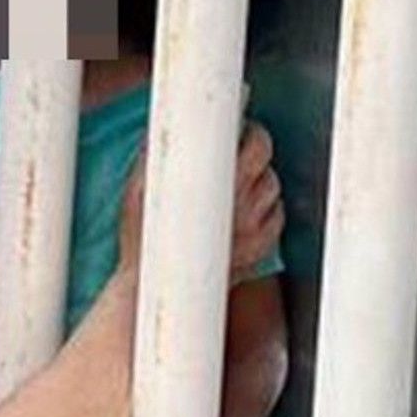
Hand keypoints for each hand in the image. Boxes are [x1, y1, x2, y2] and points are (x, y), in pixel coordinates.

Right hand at [112, 123, 280, 282]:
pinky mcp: (258, 252)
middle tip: (240, 149)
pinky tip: (247, 210)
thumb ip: (157, 155)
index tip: (240, 127)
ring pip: (273, 190)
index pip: (256, 143)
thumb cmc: (143, 240)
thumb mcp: (140, 187)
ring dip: (260, 181)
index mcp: (218, 183)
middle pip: (267, 164)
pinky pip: (276, 220)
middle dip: (256, 152)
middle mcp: (243, 206)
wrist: (151, 288)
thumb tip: (166, 131)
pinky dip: (267, 210)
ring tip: (238, 182)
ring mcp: (253, 230)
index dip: (250, 130)